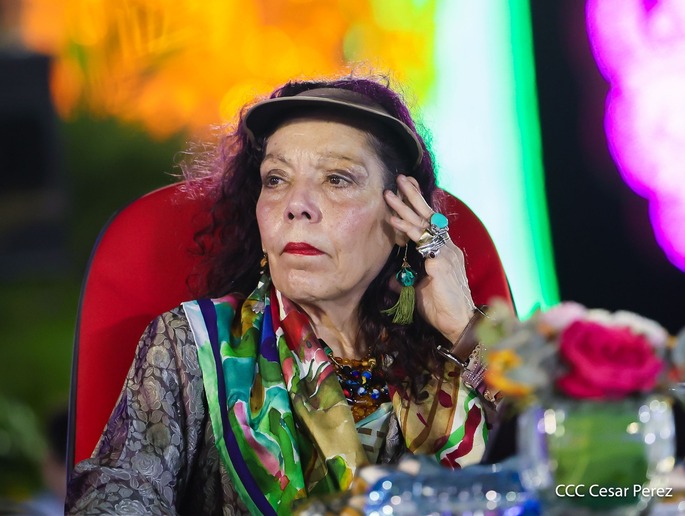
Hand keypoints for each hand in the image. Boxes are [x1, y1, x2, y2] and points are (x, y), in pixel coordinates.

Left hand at [384, 175, 474, 341]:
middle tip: (400, 178)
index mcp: (445, 252)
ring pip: (423, 224)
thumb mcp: (420, 291)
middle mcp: (447, 248)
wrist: (458, 323)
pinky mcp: (440, 263)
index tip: (408, 189)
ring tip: (389, 194)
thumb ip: (408, 281)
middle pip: (429, 217)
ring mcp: (445, 254)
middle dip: (413, 196)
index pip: (431, 224)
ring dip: (404, 207)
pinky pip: (420, 242)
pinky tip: (393, 220)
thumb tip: (392, 279)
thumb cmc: (441, 308)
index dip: (419, 206)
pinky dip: (405, 229)